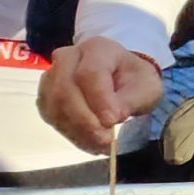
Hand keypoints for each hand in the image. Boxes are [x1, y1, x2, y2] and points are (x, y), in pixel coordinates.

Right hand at [36, 38, 163, 153]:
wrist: (120, 80)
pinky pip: (51, 116)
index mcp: (98, 49)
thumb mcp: (146, 88)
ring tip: (100, 145)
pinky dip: (70, 133)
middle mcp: (68, 58)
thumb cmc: (134, 81)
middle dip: (84, 120)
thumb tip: (111, 117)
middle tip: (105, 141)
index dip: (99, 99)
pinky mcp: (46, 96)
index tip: (113, 121)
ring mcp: (52, 76)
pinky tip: (89, 142)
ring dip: (76, 130)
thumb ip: (131, 100)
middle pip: (65, 89)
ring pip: (54, 105)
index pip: (90, 73)